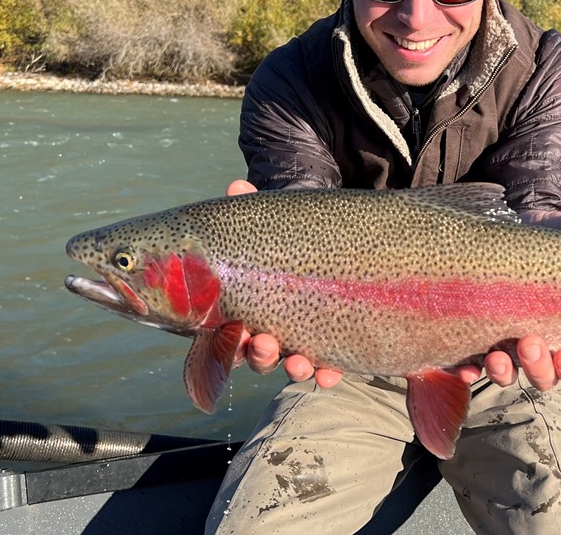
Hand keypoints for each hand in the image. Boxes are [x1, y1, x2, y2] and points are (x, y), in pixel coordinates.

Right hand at [226, 179, 344, 388]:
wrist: (327, 238)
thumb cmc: (288, 232)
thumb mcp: (272, 220)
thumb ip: (252, 207)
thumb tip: (238, 187)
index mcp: (245, 305)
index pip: (229, 332)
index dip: (230, 340)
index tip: (239, 331)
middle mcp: (268, 328)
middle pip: (257, 354)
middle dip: (261, 354)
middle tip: (264, 343)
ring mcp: (299, 337)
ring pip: (290, 363)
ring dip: (293, 367)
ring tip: (300, 362)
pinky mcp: (330, 341)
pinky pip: (326, 366)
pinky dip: (327, 372)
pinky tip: (331, 372)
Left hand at [474, 206, 560, 390]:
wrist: (510, 236)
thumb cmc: (548, 243)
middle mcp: (538, 347)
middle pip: (543, 376)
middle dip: (538, 367)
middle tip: (530, 344)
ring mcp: (506, 346)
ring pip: (508, 374)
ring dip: (504, 371)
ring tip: (496, 357)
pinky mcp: (476, 339)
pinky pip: (471, 365)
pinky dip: (468, 370)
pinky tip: (464, 368)